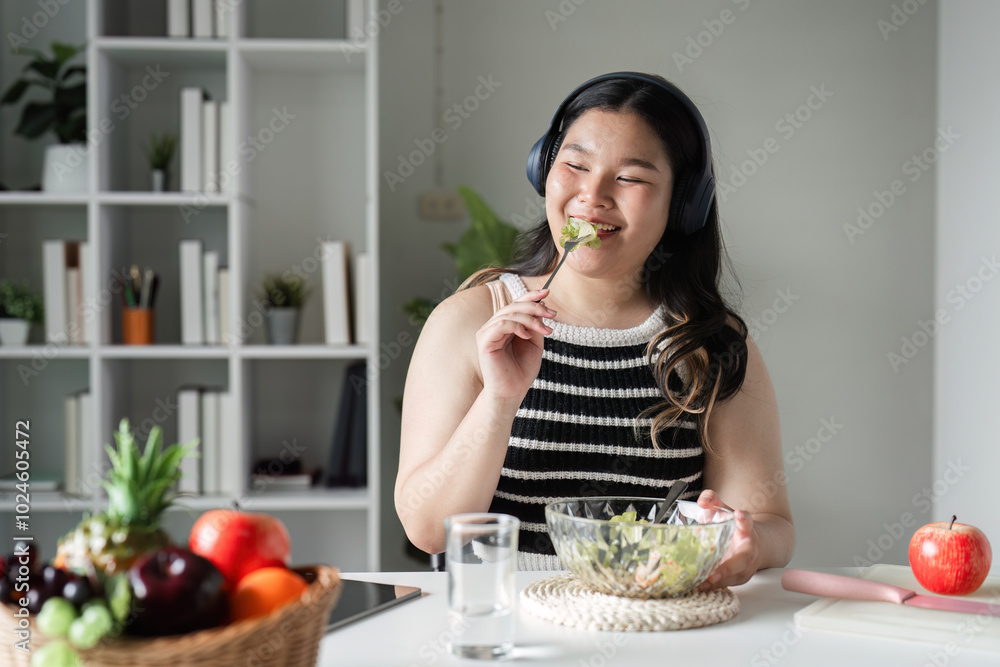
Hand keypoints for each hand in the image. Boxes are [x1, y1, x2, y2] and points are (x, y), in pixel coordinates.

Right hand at [475, 288, 553, 402]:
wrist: (511, 392)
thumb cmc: (522, 371)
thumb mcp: (534, 344)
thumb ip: (535, 325)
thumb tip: (541, 305)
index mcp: (504, 325)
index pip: (516, 304)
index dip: (531, 295)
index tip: (547, 292)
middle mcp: (493, 326)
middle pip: (514, 305)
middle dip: (535, 307)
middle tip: (552, 314)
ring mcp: (487, 332)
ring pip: (509, 313)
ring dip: (530, 319)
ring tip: (546, 330)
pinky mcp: (484, 341)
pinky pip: (501, 324)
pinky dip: (516, 326)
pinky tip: (527, 336)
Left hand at [695, 489, 759, 591]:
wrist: (753, 543)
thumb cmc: (734, 527)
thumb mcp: (723, 510)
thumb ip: (712, 500)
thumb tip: (703, 501)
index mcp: (746, 529)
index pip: (747, 521)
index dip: (744, 518)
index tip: (739, 514)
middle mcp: (749, 549)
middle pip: (743, 559)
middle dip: (730, 567)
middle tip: (715, 573)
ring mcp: (746, 566)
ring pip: (736, 576)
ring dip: (720, 581)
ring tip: (704, 583)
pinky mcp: (739, 577)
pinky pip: (728, 584)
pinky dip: (715, 587)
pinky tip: (701, 587)